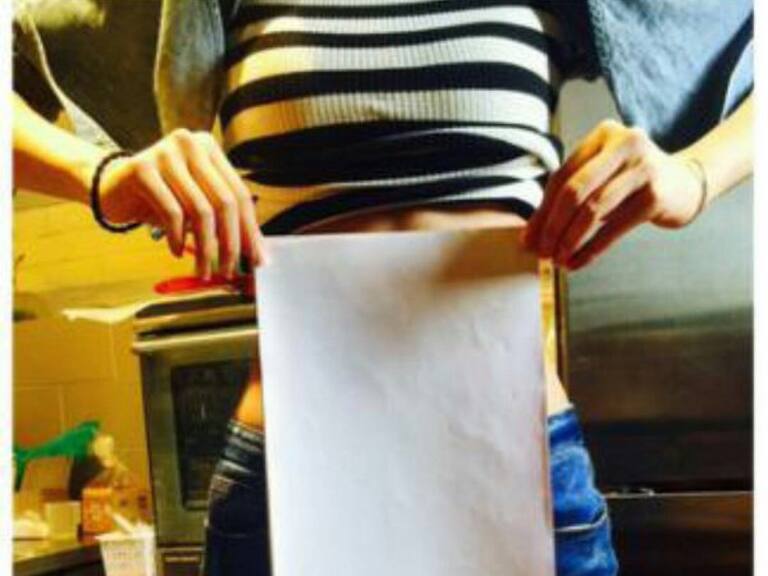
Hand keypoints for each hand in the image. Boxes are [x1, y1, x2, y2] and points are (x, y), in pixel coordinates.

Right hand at [96, 129, 266, 277]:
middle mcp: (190, 144)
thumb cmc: (160, 197)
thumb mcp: (196, 203)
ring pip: (200, 210)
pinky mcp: (142, 168)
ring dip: (205, 248)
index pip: (239, 193)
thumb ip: (224, 220)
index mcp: (210, 148)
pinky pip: (172, 213)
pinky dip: (178, 238)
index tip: (255, 259)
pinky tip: (178, 251)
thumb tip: (255, 254)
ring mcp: (166, 153)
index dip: (250, 230)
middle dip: (230, 243)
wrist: (111, 186)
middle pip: (224, 202)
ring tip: (204, 270)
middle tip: (229, 270)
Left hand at [522, 120, 704, 269]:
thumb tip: (528, 238)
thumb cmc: (630, 183)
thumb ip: (565, 200)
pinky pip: (613, 228)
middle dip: (551, 226)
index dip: (542, 210)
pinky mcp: (655, 196)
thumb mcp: (600, 179)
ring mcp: (643, 168)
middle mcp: (624, 144)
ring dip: (569, 240)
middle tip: (540, 252)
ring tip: (557, 260)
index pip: (562, 175)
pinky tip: (577, 263)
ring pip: (592, 210)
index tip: (528, 238)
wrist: (685, 185)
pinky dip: (591, 249)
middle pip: (574, 190)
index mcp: (604, 134)